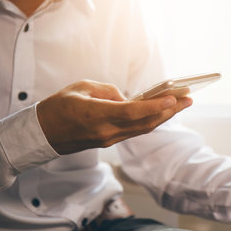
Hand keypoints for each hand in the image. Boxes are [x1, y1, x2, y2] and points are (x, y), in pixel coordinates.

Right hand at [36, 80, 191, 154]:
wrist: (41, 134)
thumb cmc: (58, 106)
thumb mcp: (81, 87)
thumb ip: (108, 91)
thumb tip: (127, 97)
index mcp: (97, 115)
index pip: (133, 112)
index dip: (155, 106)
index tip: (173, 99)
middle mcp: (106, 131)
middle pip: (145, 123)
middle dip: (169, 111)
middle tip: (188, 99)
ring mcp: (108, 140)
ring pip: (142, 129)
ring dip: (163, 117)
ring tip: (181, 104)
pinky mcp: (108, 142)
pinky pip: (134, 132)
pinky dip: (150, 122)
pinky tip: (160, 113)